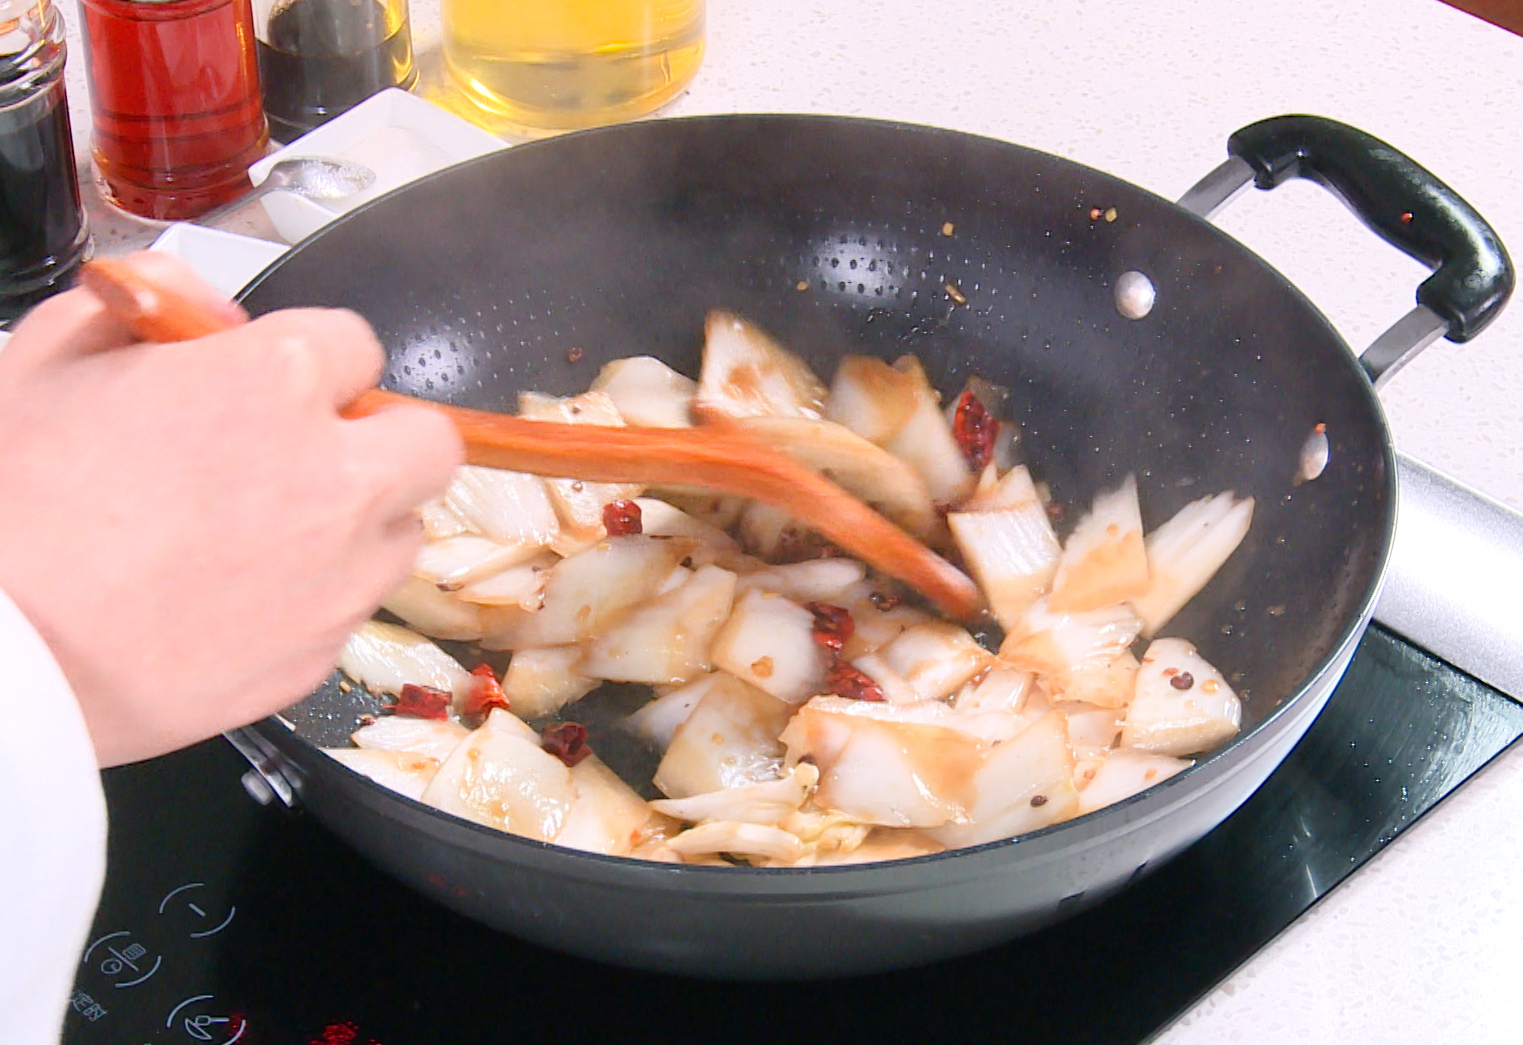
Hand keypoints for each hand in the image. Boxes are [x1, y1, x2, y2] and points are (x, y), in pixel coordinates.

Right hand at [0, 253, 463, 765]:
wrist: (0, 653)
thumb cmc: (14, 504)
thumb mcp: (52, 353)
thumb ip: (150, 299)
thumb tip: (207, 305)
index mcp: (276, 382)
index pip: (357, 344)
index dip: (312, 364)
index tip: (277, 387)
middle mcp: (335, 477)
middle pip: (428, 442)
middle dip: (381, 441)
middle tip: (312, 457)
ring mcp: (339, 575)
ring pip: (401, 534)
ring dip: (358, 525)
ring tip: (268, 537)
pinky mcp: (322, 654)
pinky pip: (350, 612)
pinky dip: (315, 600)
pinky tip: (238, 600)